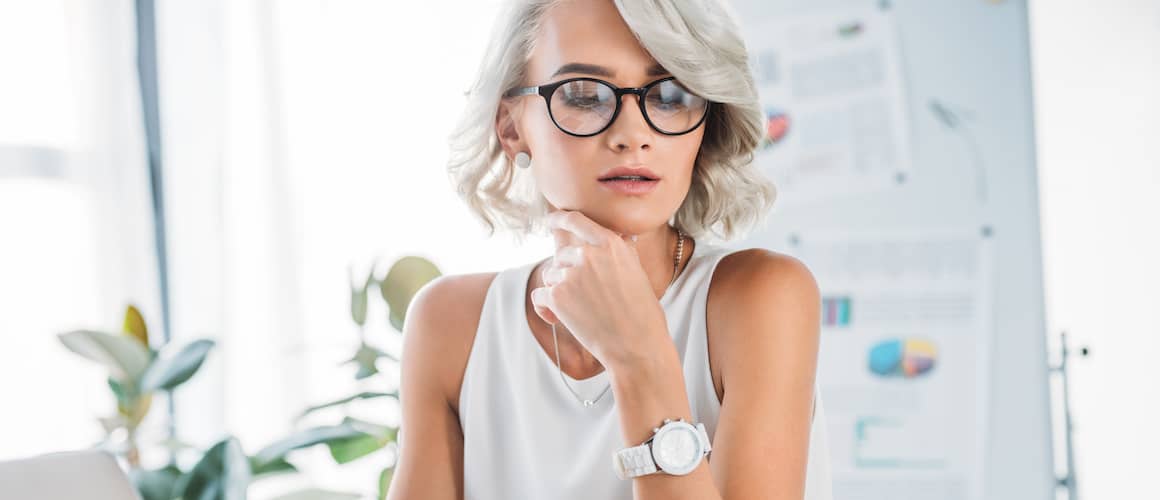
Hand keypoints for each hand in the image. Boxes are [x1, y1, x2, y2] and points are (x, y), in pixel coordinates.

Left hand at [529, 210, 668, 367]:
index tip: (551, 219)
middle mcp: (589, 254)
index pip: (577, 221)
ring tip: (580, 312)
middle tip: (584, 299)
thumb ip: (622, 252)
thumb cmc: (643, 314)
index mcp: (611, 244)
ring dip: (558, 292)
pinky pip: (539, 296)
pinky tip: (557, 320)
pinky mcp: (557, 296)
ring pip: (551, 276)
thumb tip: (620, 237)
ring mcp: (571, 274)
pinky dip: (545, 309)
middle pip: (561, 256)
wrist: (637, 347)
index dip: (560, 218)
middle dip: (567, 275)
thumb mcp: (637, 273)